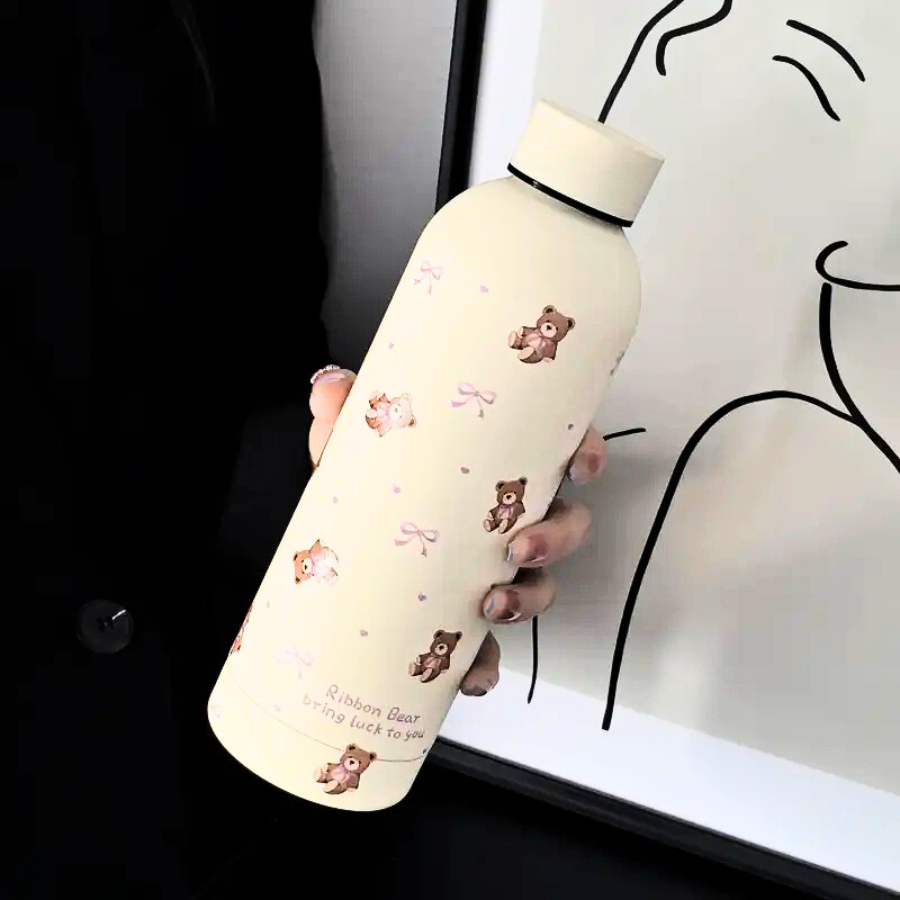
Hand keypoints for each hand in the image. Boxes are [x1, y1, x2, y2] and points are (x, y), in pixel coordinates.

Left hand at [309, 366, 605, 695]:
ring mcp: (494, 572)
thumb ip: (346, 415)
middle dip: (556, 538)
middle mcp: (508, 521)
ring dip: (528, 599)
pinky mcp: (468, 621)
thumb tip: (333, 389)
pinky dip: (485, 666)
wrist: (342, 550)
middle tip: (519, 545)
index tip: (581, 467)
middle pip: (565, 526)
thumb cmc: (371, 489)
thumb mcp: (355, 449)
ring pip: (541, 587)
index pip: (560, 455)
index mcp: (495, 474)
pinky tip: (469, 675)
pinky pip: (492, 649)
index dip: (585, 457)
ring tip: (492, 604)